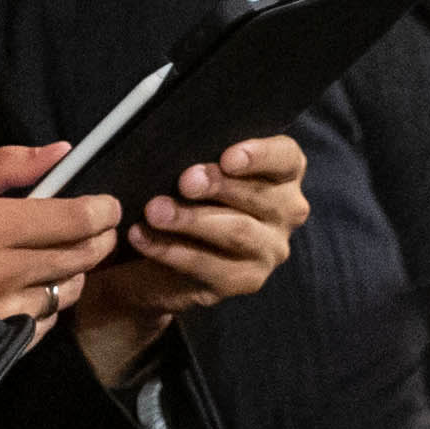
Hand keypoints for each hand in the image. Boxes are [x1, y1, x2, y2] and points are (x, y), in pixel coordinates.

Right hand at [0, 141, 126, 379]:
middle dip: (99, 239)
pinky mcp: (5, 342)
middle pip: (82, 255)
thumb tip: (62, 151)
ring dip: (73, 273)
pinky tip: (29, 291)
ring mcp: (3, 311)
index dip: (103, 211)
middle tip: (98, 229)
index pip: (72, 218)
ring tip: (56, 259)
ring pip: (71, 289)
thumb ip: (4, 166)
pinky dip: (49, 304)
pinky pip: (50, 320)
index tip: (108, 206)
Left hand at [67, 133, 307, 383]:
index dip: (260, 156)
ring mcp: (270, 250)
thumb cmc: (185, 197)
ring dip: (192, 220)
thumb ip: (199, 157)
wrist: (163, 258)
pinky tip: (142, 238)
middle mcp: (286, 212)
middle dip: (219, 187)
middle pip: (261, 196)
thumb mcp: (195, 170)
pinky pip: (211, 266)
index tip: (227, 158)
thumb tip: (179, 148)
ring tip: (154, 211)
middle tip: (184, 182)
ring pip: (238, 232)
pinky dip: (172, 251)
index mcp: (282, 175)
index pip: (287, 158)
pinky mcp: (246, 280)